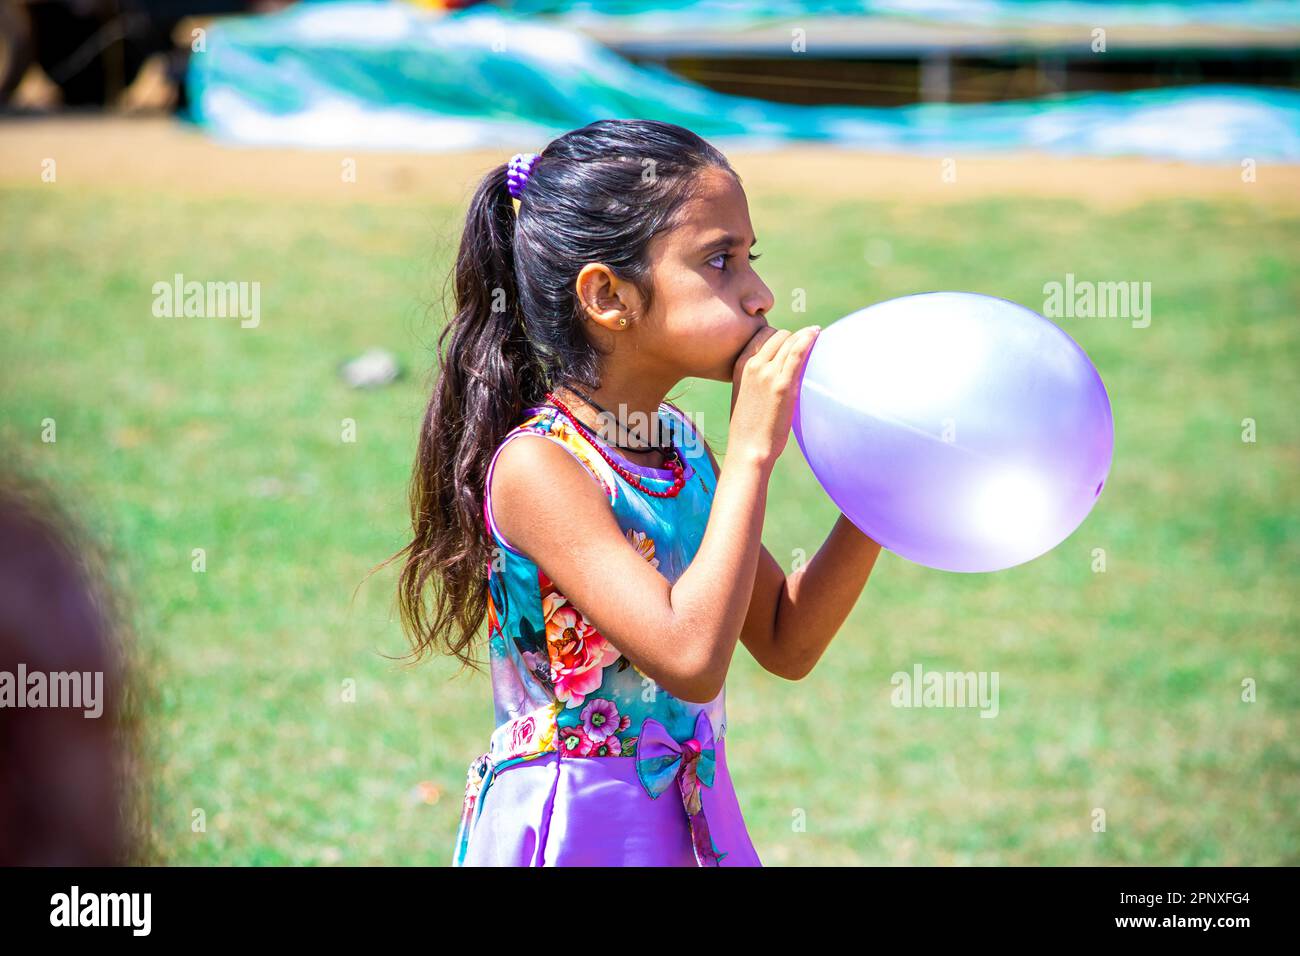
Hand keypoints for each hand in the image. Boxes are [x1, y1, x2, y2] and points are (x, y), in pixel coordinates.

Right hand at [728, 323, 820, 469]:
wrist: (748, 449)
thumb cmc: (748, 429)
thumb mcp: (744, 395)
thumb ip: (755, 379)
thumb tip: (773, 374)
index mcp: (739, 366)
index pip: (761, 335)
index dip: (778, 336)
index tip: (790, 341)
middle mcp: (752, 365)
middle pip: (777, 334)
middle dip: (792, 337)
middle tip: (805, 343)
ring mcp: (767, 373)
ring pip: (789, 340)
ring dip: (804, 335)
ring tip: (816, 334)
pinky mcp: (783, 384)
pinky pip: (798, 351)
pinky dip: (809, 338)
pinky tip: (818, 332)